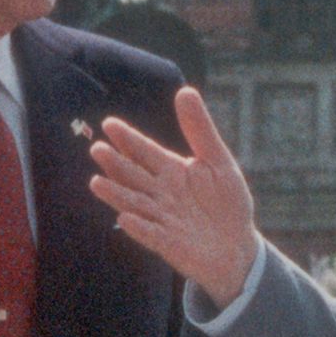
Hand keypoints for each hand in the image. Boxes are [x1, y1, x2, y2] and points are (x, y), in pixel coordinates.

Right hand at [90, 87, 259, 305]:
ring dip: (116, 194)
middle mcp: (160, 193)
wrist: (238, 245)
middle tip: (97, 149)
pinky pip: (151, 234)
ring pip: (134, 203)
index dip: (128, 139)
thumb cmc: (227, 202)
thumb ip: (200, 130)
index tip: (110, 124)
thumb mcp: (218, 160)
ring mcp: (162, 219)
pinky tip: (125, 218)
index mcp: (171, 170)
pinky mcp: (168, 243)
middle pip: (133, 175)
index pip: (144, 151)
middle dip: (115, 163)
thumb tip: (185, 91)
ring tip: (97, 182)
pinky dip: (139, 227)